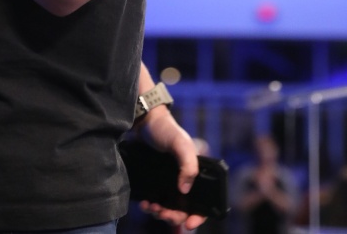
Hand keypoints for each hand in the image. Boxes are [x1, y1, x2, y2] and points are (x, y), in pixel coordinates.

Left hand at [138, 107, 205, 229]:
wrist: (143, 122)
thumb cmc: (165, 130)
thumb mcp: (179, 144)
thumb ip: (188, 164)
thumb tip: (185, 190)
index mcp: (194, 172)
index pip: (203, 201)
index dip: (198, 216)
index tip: (188, 224)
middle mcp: (183, 179)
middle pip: (184, 210)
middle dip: (175, 217)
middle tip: (164, 214)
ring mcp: (169, 182)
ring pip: (170, 209)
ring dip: (162, 214)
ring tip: (153, 208)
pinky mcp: (155, 182)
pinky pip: (156, 202)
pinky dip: (151, 207)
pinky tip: (146, 204)